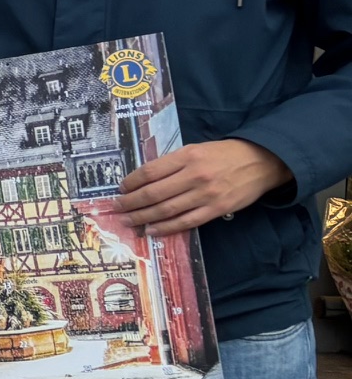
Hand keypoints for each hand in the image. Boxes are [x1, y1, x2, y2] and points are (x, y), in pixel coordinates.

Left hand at [118, 138, 291, 235]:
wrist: (262, 162)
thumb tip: (144, 179)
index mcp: (187, 156)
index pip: (150, 172)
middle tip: (117, 208)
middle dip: (131, 202)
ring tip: (128, 220)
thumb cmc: (225, 154)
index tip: (121, 188)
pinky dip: (166, 228)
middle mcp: (195, 175)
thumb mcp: (196, 149)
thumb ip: (173, 163)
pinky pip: (186, 222)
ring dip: (143, 217)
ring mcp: (206, 194)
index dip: (131, 182)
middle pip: (154, 193)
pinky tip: (152, 230)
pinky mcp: (216, 210)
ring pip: (166, 210)